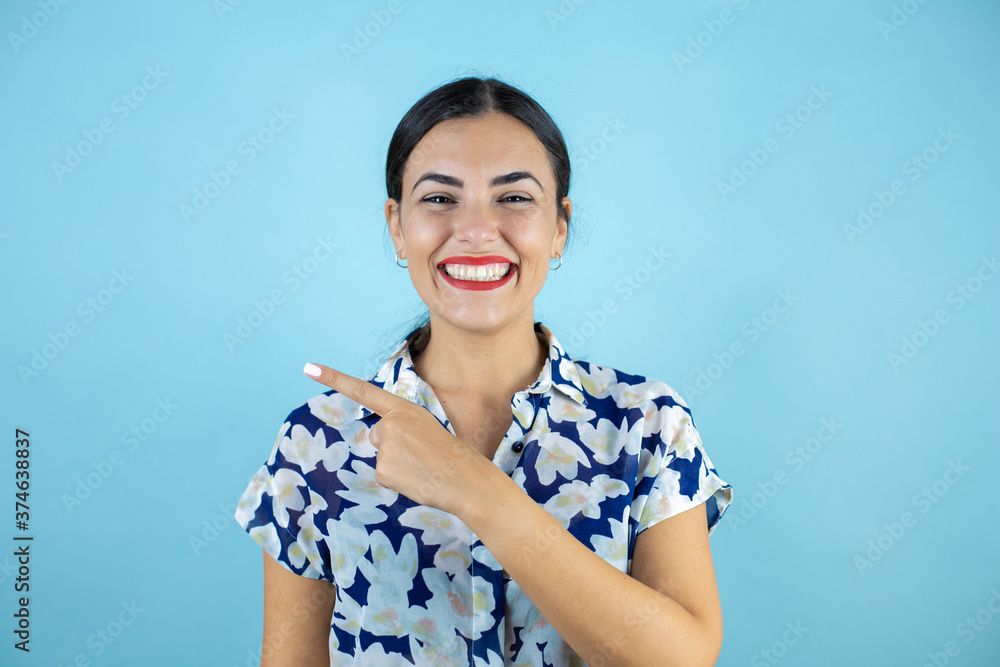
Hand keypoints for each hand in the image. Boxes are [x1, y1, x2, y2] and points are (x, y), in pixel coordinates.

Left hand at [302, 362, 487, 516]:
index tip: (308, 368)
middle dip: (393, 447)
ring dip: (397, 464)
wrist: (465, 478)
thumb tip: (379, 439)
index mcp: (403, 409)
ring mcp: (386, 446)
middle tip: (421, 455)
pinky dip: (397, 479)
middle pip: (377, 436)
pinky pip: (384, 475)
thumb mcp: (425, 427)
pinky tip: (415, 478)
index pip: (363, 391)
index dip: (334, 379)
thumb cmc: (448, 454)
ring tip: (421, 467)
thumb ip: (399, 426)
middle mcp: (390, 424)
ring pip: (381, 456)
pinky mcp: (383, 469)